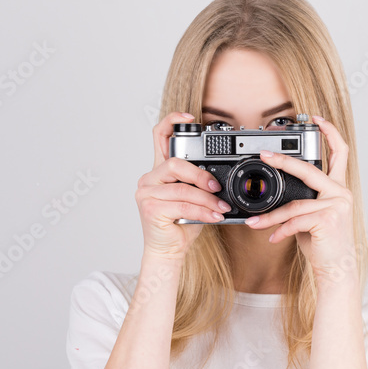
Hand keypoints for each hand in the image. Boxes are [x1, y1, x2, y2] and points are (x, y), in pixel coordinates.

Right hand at [136, 112, 230, 259]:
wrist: (168, 251)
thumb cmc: (180, 225)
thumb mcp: (193, 198)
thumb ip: (199, 184)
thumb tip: (221, 179)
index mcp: (159, 171)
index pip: (159, 136)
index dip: (172, 121)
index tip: (191, 118)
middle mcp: (149, 178)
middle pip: (175, 163)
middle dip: (201, 176)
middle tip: (217, 188)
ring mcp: (146, 193)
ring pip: (182, 188)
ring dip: (206, 199)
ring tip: (220, 208)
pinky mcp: (150, 208)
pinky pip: (182, 205)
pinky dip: (202, 211)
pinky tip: (213, 216)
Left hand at [243, 115, 357, 282]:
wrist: (336, 269)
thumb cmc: (323, 243)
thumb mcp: (312, 217)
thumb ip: (303, 200)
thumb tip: (278, 195)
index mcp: (337, 188)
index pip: (339, 152)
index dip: (330, 133)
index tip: (317, 119)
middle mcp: (341, 193)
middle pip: (309, 170)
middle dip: (283, 161)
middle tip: (264, 155)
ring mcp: (337, 205)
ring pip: (295, 204)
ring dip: (271, 216)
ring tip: (254, 223)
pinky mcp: (328, 220)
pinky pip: (296, 221)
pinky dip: (280, 230)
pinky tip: (272, 238)